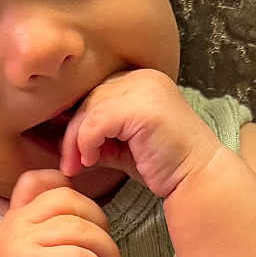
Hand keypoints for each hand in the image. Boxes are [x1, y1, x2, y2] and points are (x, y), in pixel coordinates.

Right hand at [0, 169, 127, 256]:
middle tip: (110, 251)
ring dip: (105, 250)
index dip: (70, 187)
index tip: (88, 218)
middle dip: (101, 223)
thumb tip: (98, 214)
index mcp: (19, 214)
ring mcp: (21, 246)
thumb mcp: (43, 248)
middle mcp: (16, 224)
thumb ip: (58, 224)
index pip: (40, 179)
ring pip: (79, 229)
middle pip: (69, 200)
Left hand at [59, 69, 222, 199]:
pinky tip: (91, 160)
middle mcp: (142, 77)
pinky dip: (86, 142)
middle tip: (69, 164)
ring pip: (88, 109)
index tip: (70, 154)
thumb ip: (94, 136)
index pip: (94, 94)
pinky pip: (96, 121)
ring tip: (77, 166)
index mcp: (139, 81)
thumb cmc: (161, 165)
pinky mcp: (141, 108)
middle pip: (87, 99)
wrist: (197, 178)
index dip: (77, 123)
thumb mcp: (120, 146)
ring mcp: (144, 89)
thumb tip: (58, 140)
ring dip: (75, 142)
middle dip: (72, 134)